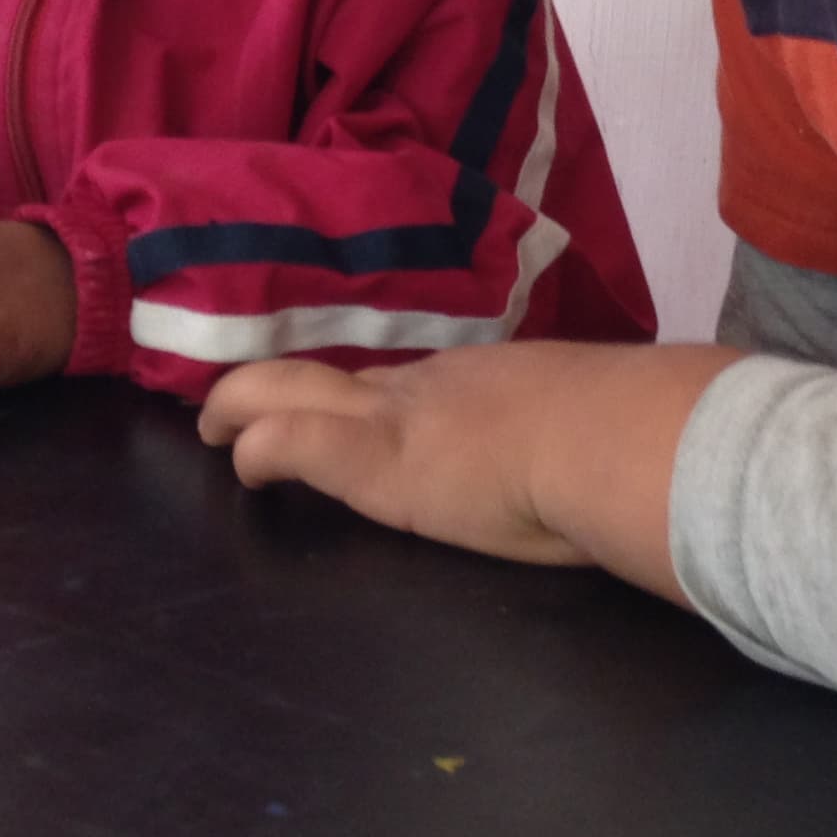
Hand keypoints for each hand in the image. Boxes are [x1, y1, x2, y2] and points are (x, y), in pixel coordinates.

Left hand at [197, 342, 740, 598]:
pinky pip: (288, 440)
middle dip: (273, 384)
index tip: (340, 405)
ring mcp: (392, 418)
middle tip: (230, 404)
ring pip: (289, 391)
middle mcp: (425, 388)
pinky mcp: (370, 459)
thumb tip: (597, 448)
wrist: (612, 438)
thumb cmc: (622, 440)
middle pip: (329, 372)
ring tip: (213, 430)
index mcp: (478, 384)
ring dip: (241, 409)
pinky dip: (255, 448)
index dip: (358, 394)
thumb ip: (574, 433)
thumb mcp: (589, 426)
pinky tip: (238, 464)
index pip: (400, 383)